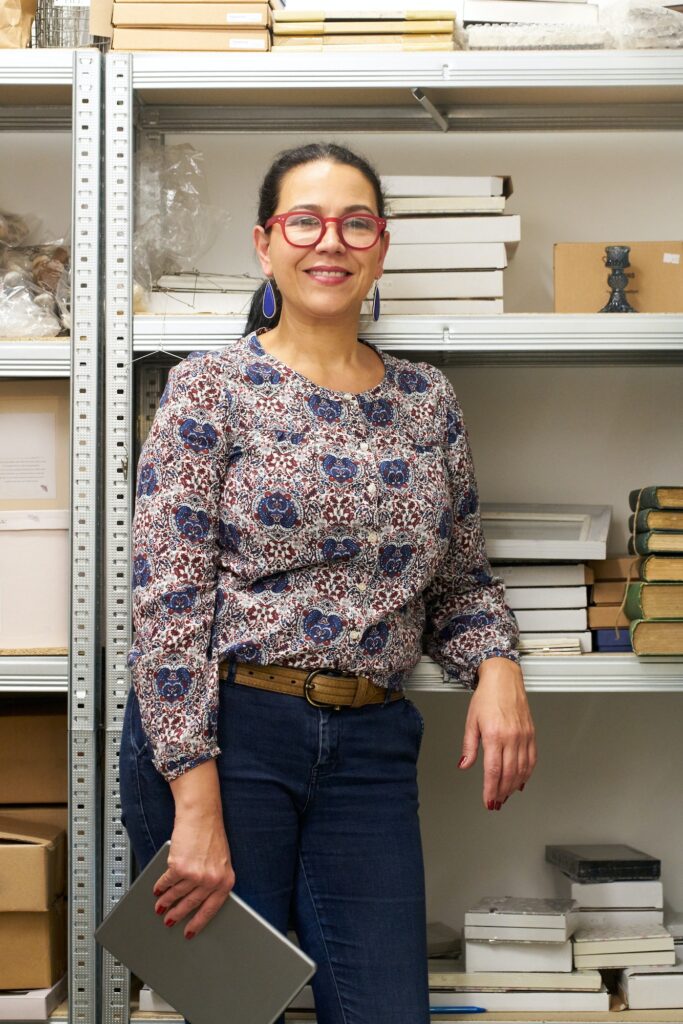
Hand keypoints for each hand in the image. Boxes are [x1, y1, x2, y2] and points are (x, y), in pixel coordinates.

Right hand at [153, 760, 235, 938]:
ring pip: (177, 895)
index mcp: (225, 880)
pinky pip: (167, 882)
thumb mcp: (220, 861)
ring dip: (166, 902)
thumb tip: (199, 900)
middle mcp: (211, 879)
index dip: (199, 923)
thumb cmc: (211, 834)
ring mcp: (195, 875)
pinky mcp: (179, 867)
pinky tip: (158, 889)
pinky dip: (161, 887)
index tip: (190, 932)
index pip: (211, 909)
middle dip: (179, 914)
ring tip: (161, 906)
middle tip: (170, 920)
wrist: (201, 814)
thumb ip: (213, 880)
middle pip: (192, 904)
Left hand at [458, 657, 536, 810]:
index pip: (493, 771)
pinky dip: (527, 773)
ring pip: (522, 769)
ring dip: (514, 786)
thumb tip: (464, 765)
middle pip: (509, 774)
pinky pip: (532, 759)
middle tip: (496, 803)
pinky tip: (521, 781)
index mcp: (494, 735)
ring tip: (506, 795)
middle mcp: (512, 737)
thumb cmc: (487, 696)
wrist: (504, 679)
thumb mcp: (471, 721)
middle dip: (502, 792)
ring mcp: (524, 736)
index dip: (491, 790)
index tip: (488, 801)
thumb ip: (469, 746)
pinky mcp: (531, 734)